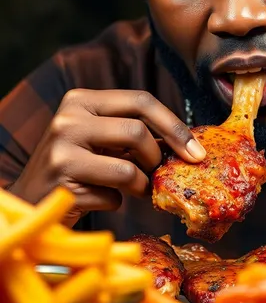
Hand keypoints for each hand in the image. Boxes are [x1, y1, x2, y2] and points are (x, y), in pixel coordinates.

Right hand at [10, 89, 205, 224]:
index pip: (141, 100)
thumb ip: (134, 136)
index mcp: (81, 100)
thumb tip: (188, 143)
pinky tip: (99, 199)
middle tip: (161, 174)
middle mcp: (68, 118)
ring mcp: (62, 149)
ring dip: (141, 185)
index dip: (174, 125)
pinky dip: (115, 202)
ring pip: (128, 168)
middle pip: (137, 131)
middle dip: (157, 158)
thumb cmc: (76, 170)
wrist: (31, 202)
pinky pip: (112, 196)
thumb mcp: (101, 142)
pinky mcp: (62, 182)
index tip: (197, 151)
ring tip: (134, 190)